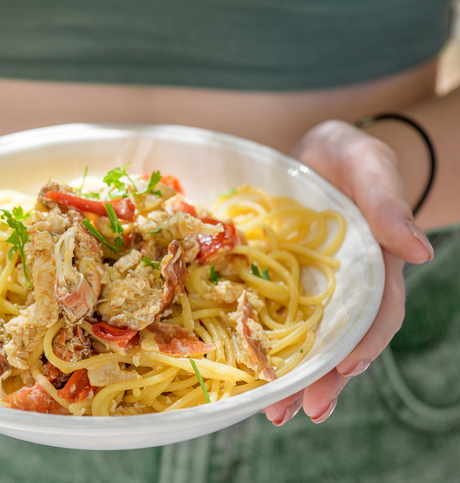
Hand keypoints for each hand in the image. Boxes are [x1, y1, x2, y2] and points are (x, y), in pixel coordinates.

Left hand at [263, 120, 433, 425]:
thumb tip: (419, 252)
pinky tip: (251, 375)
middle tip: (301, 410)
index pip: (377, 313)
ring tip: (273, 412)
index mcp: (374, 265)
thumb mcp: (368, 164)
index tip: (345, 369)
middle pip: (342, 341)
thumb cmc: (347, 157)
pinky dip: (267, 348)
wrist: (313, 154)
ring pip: (309, 341)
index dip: (364, 343)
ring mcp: (313, 289)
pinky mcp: (281, 284)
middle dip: (325, 379)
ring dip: (295, 377)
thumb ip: (388, 202)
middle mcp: (346, 286)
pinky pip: (275, 320)